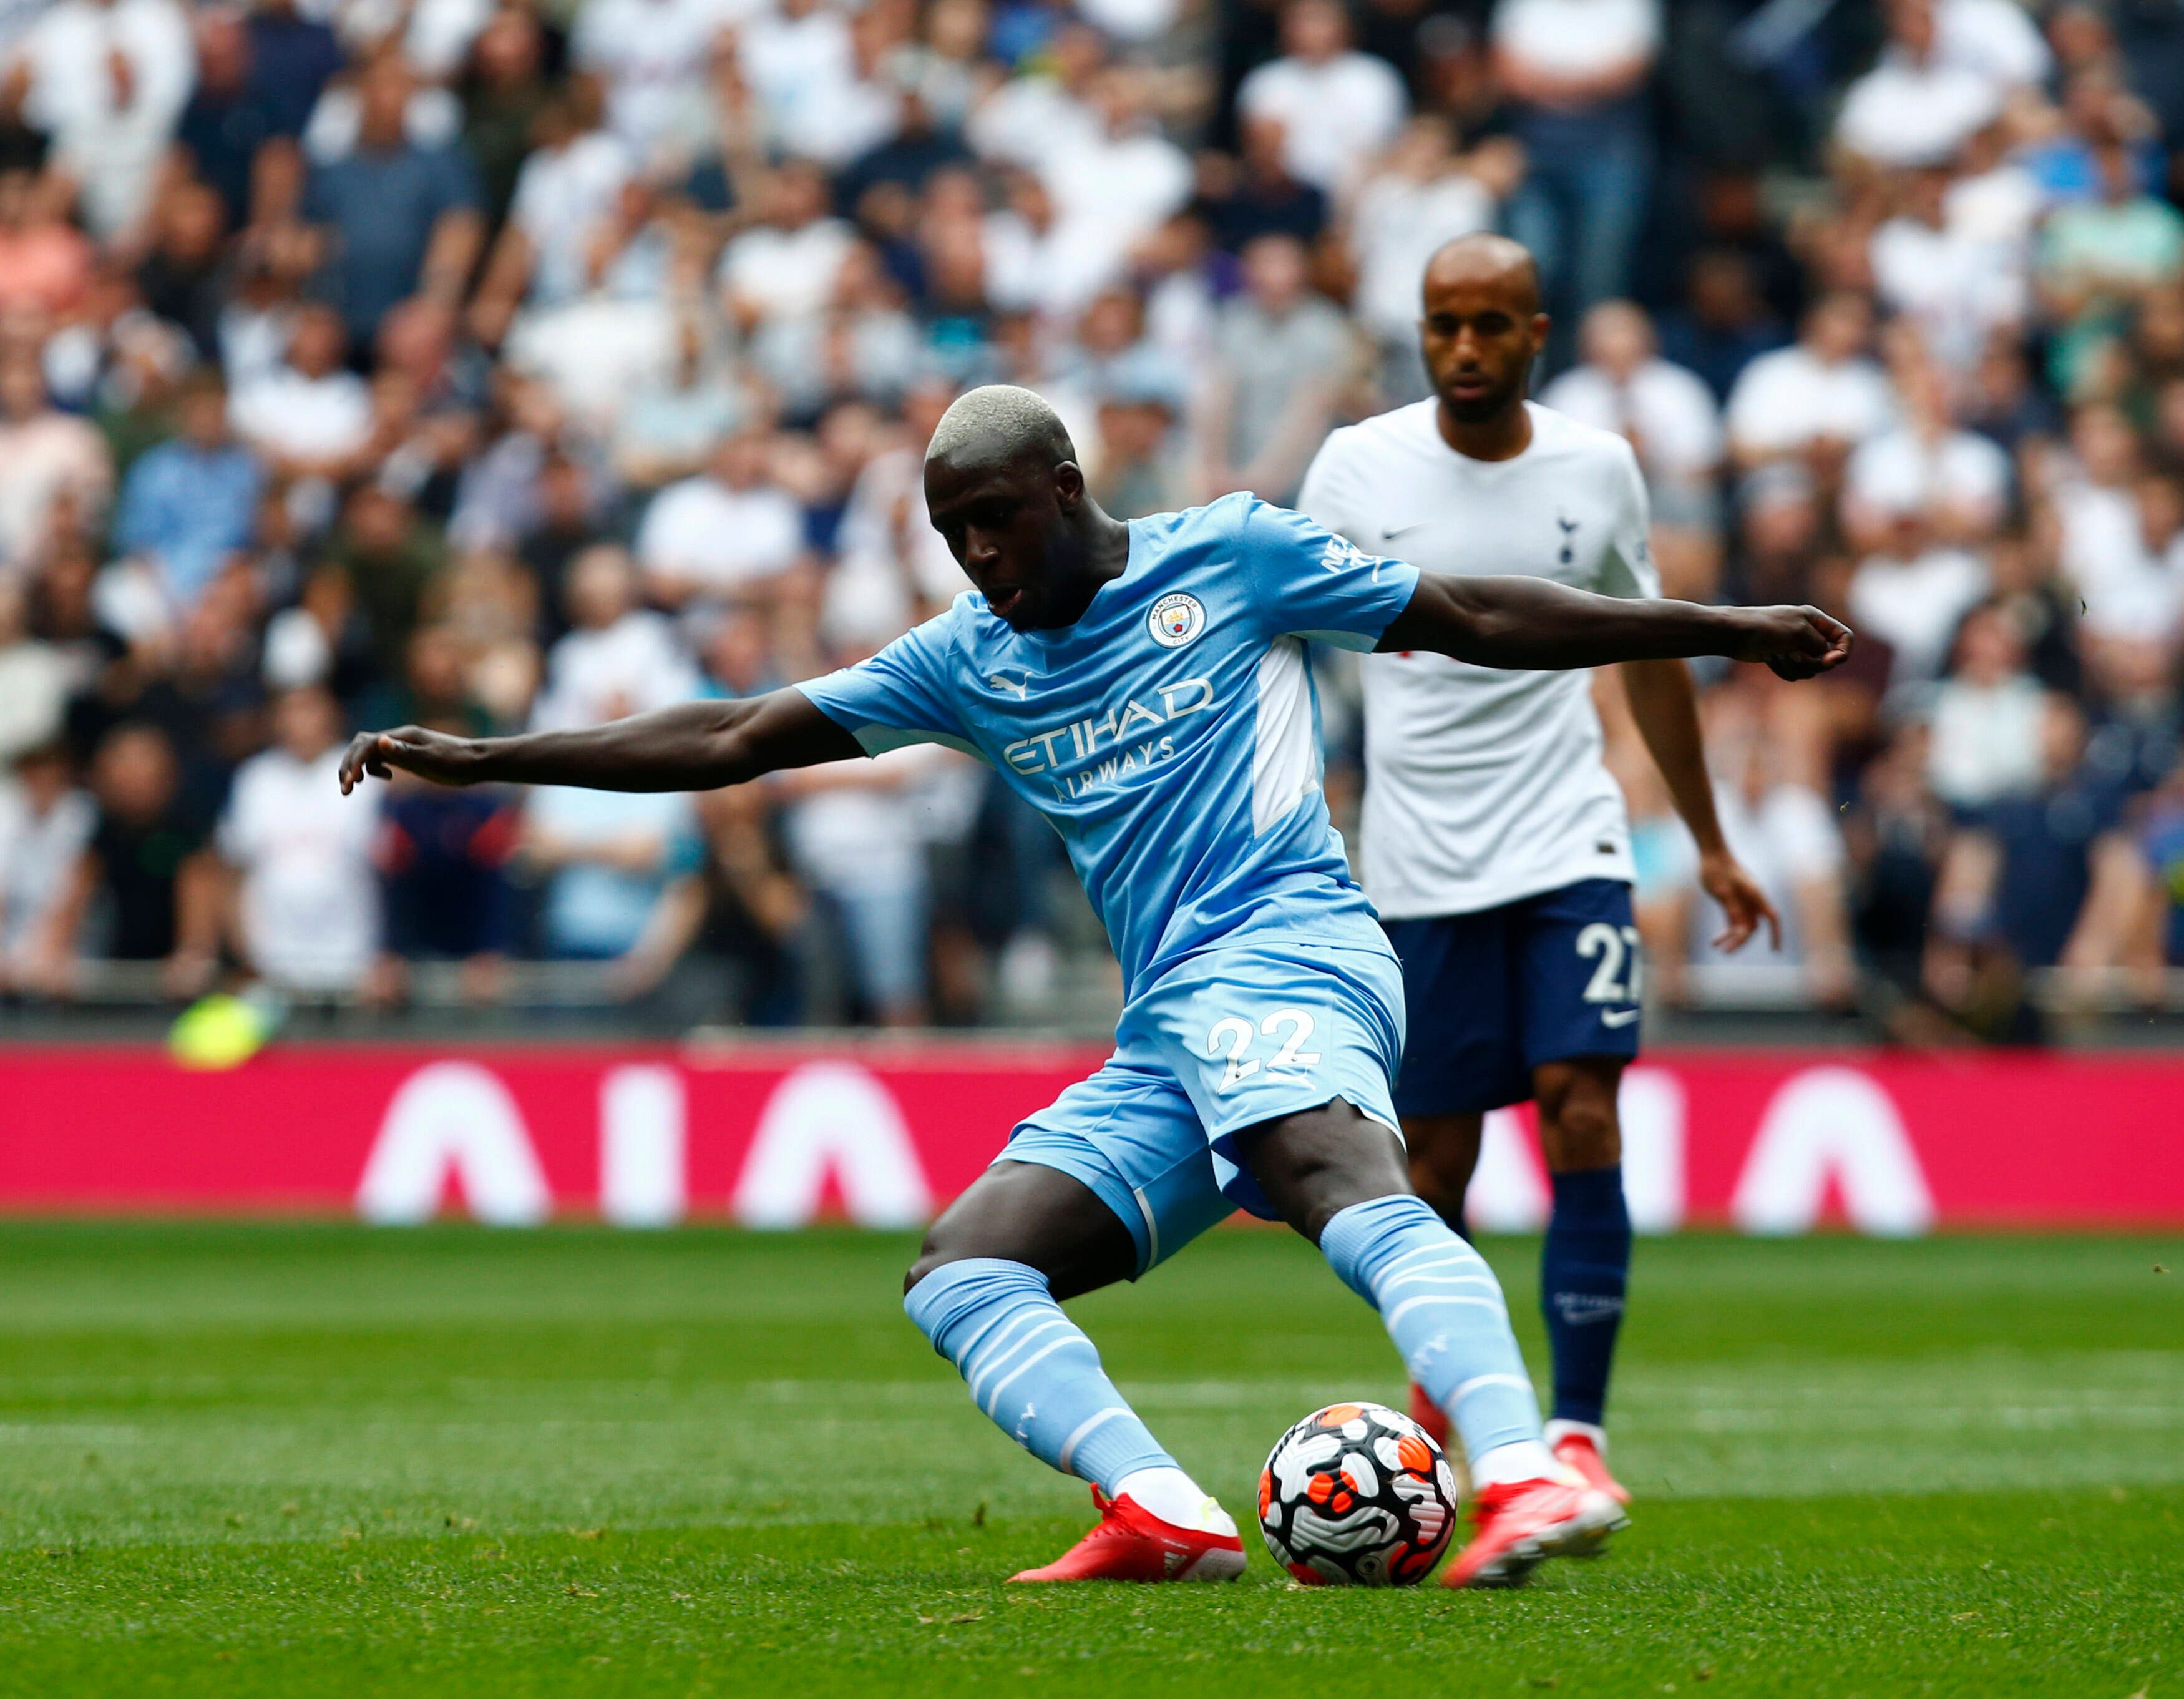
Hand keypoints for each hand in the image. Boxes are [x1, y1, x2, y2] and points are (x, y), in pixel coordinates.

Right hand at [339, 726, 485, 793]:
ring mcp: (403, 746)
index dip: (353, 764)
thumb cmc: (457, 762)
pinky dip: (374, 767)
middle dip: (349, 765)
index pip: (366, 746)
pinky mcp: (409, 755)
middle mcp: (399, 738)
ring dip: (357, 767)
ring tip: (353, 787)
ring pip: (370, 751)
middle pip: (361, 745)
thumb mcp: (431, 760)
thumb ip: (405, 752)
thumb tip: (380, 741)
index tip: (349, 786)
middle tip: (345, 789)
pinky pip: (383, 757)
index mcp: (402, 737)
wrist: (478, 762)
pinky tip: (386, 778)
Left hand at [1698, 848, 1779, 951]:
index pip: (1772, 918)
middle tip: (1727, 952)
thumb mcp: (1722, 890)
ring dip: (1732, 938)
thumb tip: (1739, 927)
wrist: (1711, 853)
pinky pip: (1732, 922)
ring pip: (1741, 926)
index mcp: (1755, 895)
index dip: (1776, 934)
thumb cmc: (1717, 869)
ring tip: (1718, 948)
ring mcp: (1742, 902)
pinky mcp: (1731, 903)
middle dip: (1742, 941)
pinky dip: (1725, 932)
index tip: (1775, 949)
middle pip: (1753, 926)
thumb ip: (1731, 907)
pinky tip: (1715, 942)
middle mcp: (1752, 900)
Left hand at [1728, 606, 1853, 679]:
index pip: (1844, 637)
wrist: (1736, 634)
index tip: (1830, 661)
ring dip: (1796, 668)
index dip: (1842, 652)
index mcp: (1816, 620)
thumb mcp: (1800, 632)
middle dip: (1812, 663)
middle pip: (1827, 658)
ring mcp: (1796, 647)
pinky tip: (1771, 659)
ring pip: (1810, 670)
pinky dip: (1784, 670)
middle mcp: (1808, 633)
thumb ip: (1820, 646)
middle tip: (1794, 656)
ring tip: (1780, 656)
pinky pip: (1795, 674)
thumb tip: (1828, 660)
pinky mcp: (1783, 659)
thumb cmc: (1767, 628)